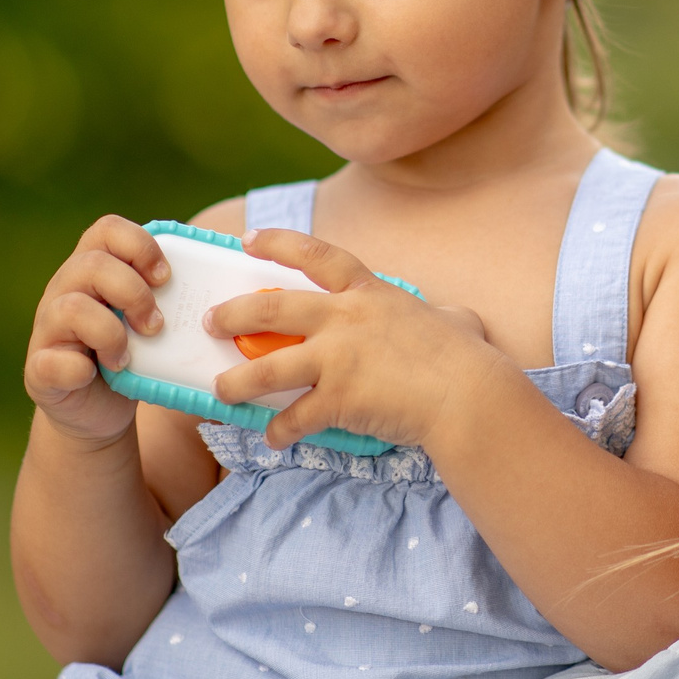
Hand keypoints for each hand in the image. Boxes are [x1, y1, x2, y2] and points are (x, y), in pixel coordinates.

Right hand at [25, 216, 170, 446]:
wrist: (99, 411)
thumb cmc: (135, 357)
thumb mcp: (155, 322)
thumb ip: (178, 300)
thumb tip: (236, 292)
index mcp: (93, 269)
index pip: (108, 229)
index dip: (140, 246)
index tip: (167, 278)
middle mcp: (65, 290)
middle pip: (92, 264)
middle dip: (134, 293)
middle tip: (156, 326)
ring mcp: (48, 329)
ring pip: (71, 307)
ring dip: (110, 332)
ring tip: (128, 356)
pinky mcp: (40, 369)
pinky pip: (50, 361)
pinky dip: (77, 369)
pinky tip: (95, 375)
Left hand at [206, 230, 510, 450]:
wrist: (468, 395)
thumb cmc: (467, 357)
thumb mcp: (453, 320)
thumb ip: (442, 315)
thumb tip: (456, 319)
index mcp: (368, 293)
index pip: (315, 256)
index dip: (278, 244)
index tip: (248, 240)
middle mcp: (344, 319)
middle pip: (271, 309)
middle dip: (233, 314)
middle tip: (211, 321)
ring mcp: (337, 359)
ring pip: (266, 368)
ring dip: (237, 380)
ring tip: (220, 389)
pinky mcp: (337, 399)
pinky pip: (295, 417)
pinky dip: (279, 430)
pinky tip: (272, 438)